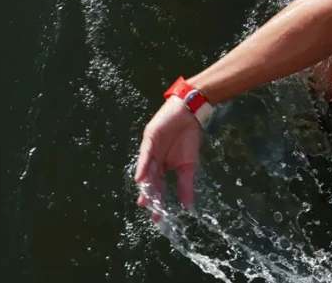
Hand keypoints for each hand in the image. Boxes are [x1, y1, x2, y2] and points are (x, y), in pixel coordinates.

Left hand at [134, 97, 201, 221]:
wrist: (190, 115)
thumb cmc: (188, 138)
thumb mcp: (189, 166)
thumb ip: (186, 185)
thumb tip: (188, 207)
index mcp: (162, 167)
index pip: (158, 187)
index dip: (158, 200)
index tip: (158, 217)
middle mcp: (154, 161)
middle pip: (150, 181)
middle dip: (150, 195)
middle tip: (149, 209)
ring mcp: (150, 151)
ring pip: (146, 171)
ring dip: (145, 185)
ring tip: (144, 200)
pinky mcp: (150, 140)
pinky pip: (145, 156)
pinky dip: (143, 167)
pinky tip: (141, 179)